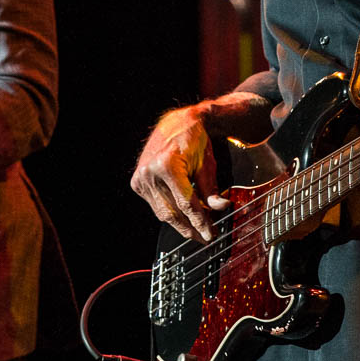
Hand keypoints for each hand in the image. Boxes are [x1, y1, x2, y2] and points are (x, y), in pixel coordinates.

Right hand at [130, 105, 229, 241]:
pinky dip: (169, 212)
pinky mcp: (137, 183)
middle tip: (205, 237)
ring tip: (196, 230)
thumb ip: (211, 190)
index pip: (186, 204)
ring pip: (163, 212)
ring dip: (180, 224)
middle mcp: (150, 173)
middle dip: (190, 228)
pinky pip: (156, 205)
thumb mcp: (206, 165)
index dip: (200, 222)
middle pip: (173, 212)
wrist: (177, 123)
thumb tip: (221, 209)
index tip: (210, 234)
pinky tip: (182, 217)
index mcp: (167, 166)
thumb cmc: (193, 141)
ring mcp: (141, 178)